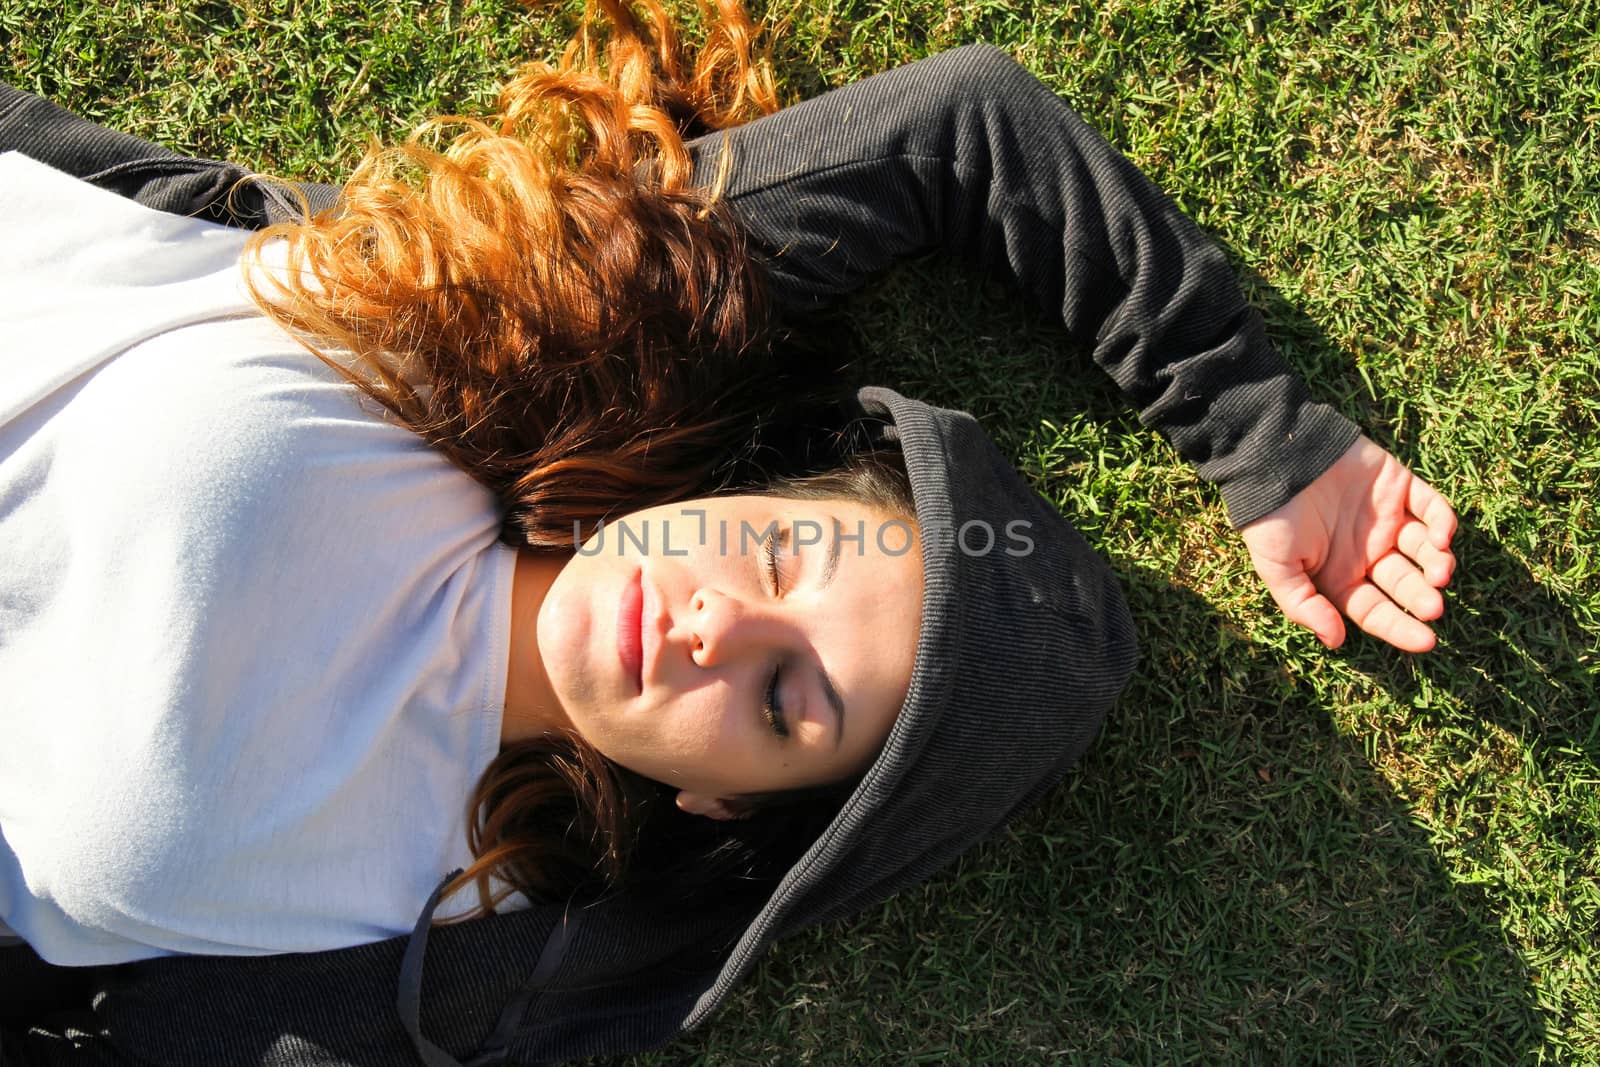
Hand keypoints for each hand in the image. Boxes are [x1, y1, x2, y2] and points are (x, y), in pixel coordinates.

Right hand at [1238, 435, 1456, 651]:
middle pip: (1405, 583)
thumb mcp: (1277, 568)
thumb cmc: (1270, 518)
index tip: (1426, 641)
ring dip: (1438, 563)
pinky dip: (1443, 522)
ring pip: (1424, 549)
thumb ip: (1303, 606)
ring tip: (1440, 571)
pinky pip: (1432, 507)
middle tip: (1433, 606)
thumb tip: (1336, 641)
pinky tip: (1441, 537)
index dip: (1400, 628)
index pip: (1375, 610)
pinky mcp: (1399, 486)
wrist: (1275, 457)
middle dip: (1422, 597)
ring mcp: (1386, 519)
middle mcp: (1367, 551)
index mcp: (1339, 575)